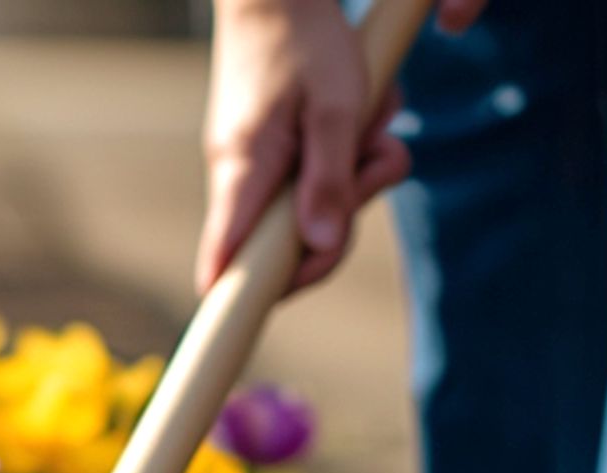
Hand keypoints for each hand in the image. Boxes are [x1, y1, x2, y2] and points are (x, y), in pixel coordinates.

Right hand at [195, 0, 418, 294]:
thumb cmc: (306, 40)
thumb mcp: (338, 109)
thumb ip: (330, 182)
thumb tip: (319, 249)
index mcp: (245, 174)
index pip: (225, 267)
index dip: (251, 299)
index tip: (294, 291)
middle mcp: (239, 177)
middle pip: (287, 244)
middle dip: (346, 216)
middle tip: (381, 161)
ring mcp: (254, 165)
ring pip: (309, 207)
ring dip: (357, 176)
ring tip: (378, 128)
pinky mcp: (271, 149)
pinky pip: (314, 174)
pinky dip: (348, 155)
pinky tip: (363, 118)